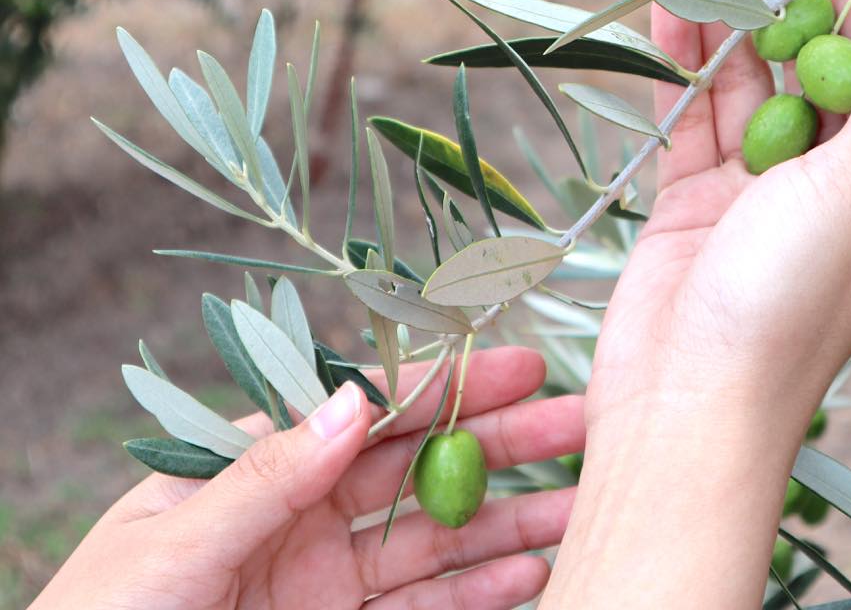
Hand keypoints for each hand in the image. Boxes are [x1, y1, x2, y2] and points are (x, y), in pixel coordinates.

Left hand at [32, 347, 583, 609]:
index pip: (367, 412)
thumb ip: (262, 476)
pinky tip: (529, 576)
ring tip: (577, 505)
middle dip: (502, 445)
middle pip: (421, 469)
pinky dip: (479, 593)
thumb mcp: (168, 546)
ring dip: (509, 521)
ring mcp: (324, 579)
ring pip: (437, 540)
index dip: (448, 385)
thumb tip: (354, 399)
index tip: (521, 366)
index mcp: (252, 466)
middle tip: (581, 425)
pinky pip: (424, 609)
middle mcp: (301, 514)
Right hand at [590, 0, 850, 429]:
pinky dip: (680, 62)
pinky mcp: (691, 199)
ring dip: (720, 13)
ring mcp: (753, 188)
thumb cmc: (786, 304)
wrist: (685, 405)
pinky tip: (668, 10)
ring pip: (741, 78)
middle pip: (805, 58)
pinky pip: (690, 113)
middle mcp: (825, 177)